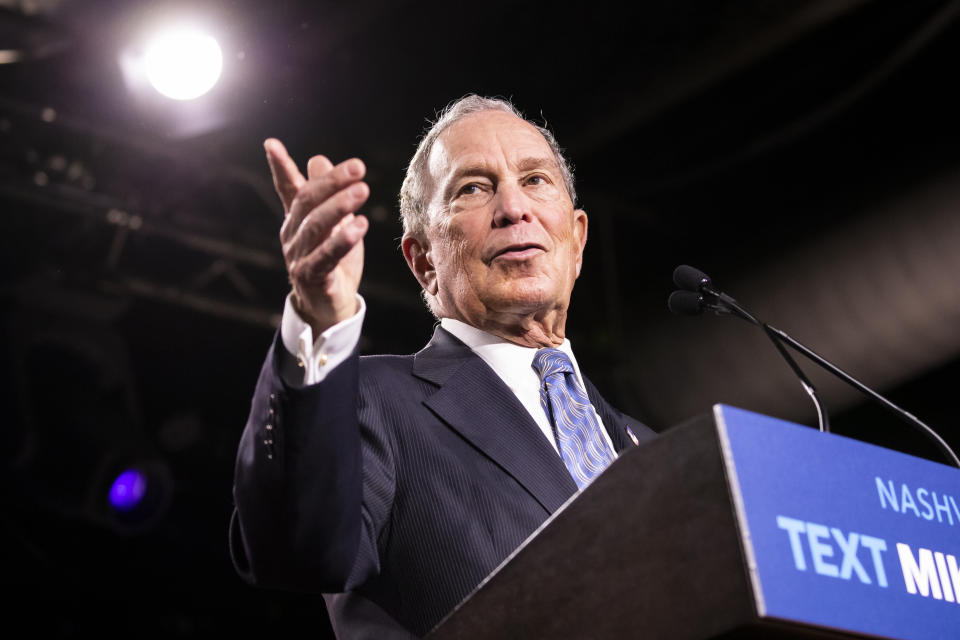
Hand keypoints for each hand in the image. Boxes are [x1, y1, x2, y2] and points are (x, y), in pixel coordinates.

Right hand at [265, 138, 368, 335]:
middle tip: (358, 168)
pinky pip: (325, 256)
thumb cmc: (332, 261)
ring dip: (340, 206)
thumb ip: (325, 194)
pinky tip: (360, 225)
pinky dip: (342, 240)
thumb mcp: (332, 224)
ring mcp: (299, 256)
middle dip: (331, 182)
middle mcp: (293, 235)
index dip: (280, 167)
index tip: (271, 144)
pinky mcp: (312, 277)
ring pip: (316, 227)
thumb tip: (318, 158)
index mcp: (296, 219)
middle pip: (307, 202)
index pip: (287, 189)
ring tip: (362, 191)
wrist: (329, 306)